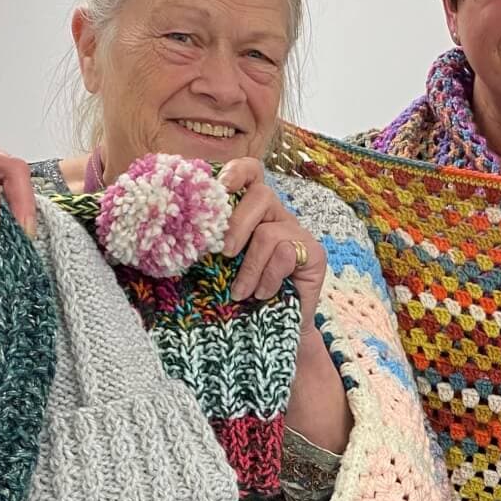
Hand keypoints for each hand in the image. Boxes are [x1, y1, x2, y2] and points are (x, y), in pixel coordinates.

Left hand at [219, 159, 325, 316]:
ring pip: (268, 232)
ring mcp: (297, 234)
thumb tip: (186, 227)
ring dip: (249, 266)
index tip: (220, 186)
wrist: (275, 329)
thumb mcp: (221, 265)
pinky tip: (263, 294)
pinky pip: (285, 254)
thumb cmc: (244, 295)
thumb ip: (212, 242)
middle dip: (237, 224)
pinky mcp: (314, 254)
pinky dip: (268, 277)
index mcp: (253, 210)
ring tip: (240, 292)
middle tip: (223, 253)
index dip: (238, 171)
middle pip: (261, 195)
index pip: (251, 173)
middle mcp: (277, 216)